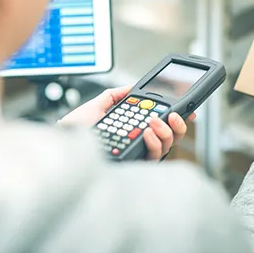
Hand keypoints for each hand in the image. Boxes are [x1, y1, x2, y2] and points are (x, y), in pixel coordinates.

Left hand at [60, 86, 195, 159]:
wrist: (64, 137)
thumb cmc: (79, 126)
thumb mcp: (102, 104)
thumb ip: (119, 95)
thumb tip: (132, 87)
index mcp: (136, 130)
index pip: (164, 126)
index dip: (180, 119)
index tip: (189, 108)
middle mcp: (140, 144)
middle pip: (173, 138)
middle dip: (179, 125)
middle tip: (173, 114)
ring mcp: (137, 155)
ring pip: (167, 148)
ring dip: (166, 132)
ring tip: (153, 120)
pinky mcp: (132, 165)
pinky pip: (153, 158)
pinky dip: (154, 143)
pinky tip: (148, 132)